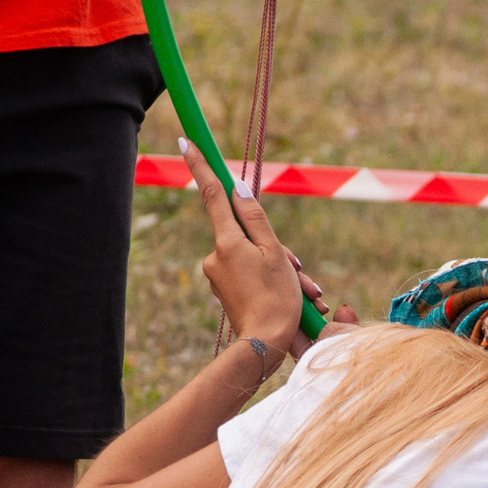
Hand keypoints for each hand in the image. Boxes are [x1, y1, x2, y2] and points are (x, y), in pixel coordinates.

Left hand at [185, 145, 309, 352]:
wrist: (264, 345)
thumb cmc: (276, 299)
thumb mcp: (274, 253)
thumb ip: (255, 218)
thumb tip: (237, 189)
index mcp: (227, 242)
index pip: (212, 194)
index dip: (200, 165)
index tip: (186, 142)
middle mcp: (215, 256)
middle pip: (245, 232)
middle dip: (275, 247)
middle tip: (296, 270)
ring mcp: (217, 275)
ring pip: (252, 255)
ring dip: (279, 267)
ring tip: (301, 290)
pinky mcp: (224, 291)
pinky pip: (249, 273)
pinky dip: (270, 280)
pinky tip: (291, 296)